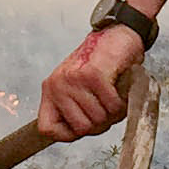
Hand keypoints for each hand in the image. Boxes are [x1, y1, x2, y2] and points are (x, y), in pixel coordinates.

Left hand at [36, 26, 141, 141]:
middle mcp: (58, 85)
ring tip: (113, 95)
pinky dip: (122, 103)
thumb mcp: (77, 87)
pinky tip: (119, 89)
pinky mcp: (94, 75)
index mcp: (50, 90)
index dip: (67, 135)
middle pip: (82, 129)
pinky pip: (112, 106)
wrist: (119, 33)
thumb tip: (75, 134)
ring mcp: (74, 80)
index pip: (47, 128)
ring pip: (99, 119)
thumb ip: (73, 110)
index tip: (81, 129)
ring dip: (113, 112)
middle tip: (106, 106)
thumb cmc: (101, 61)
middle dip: (100, 123)